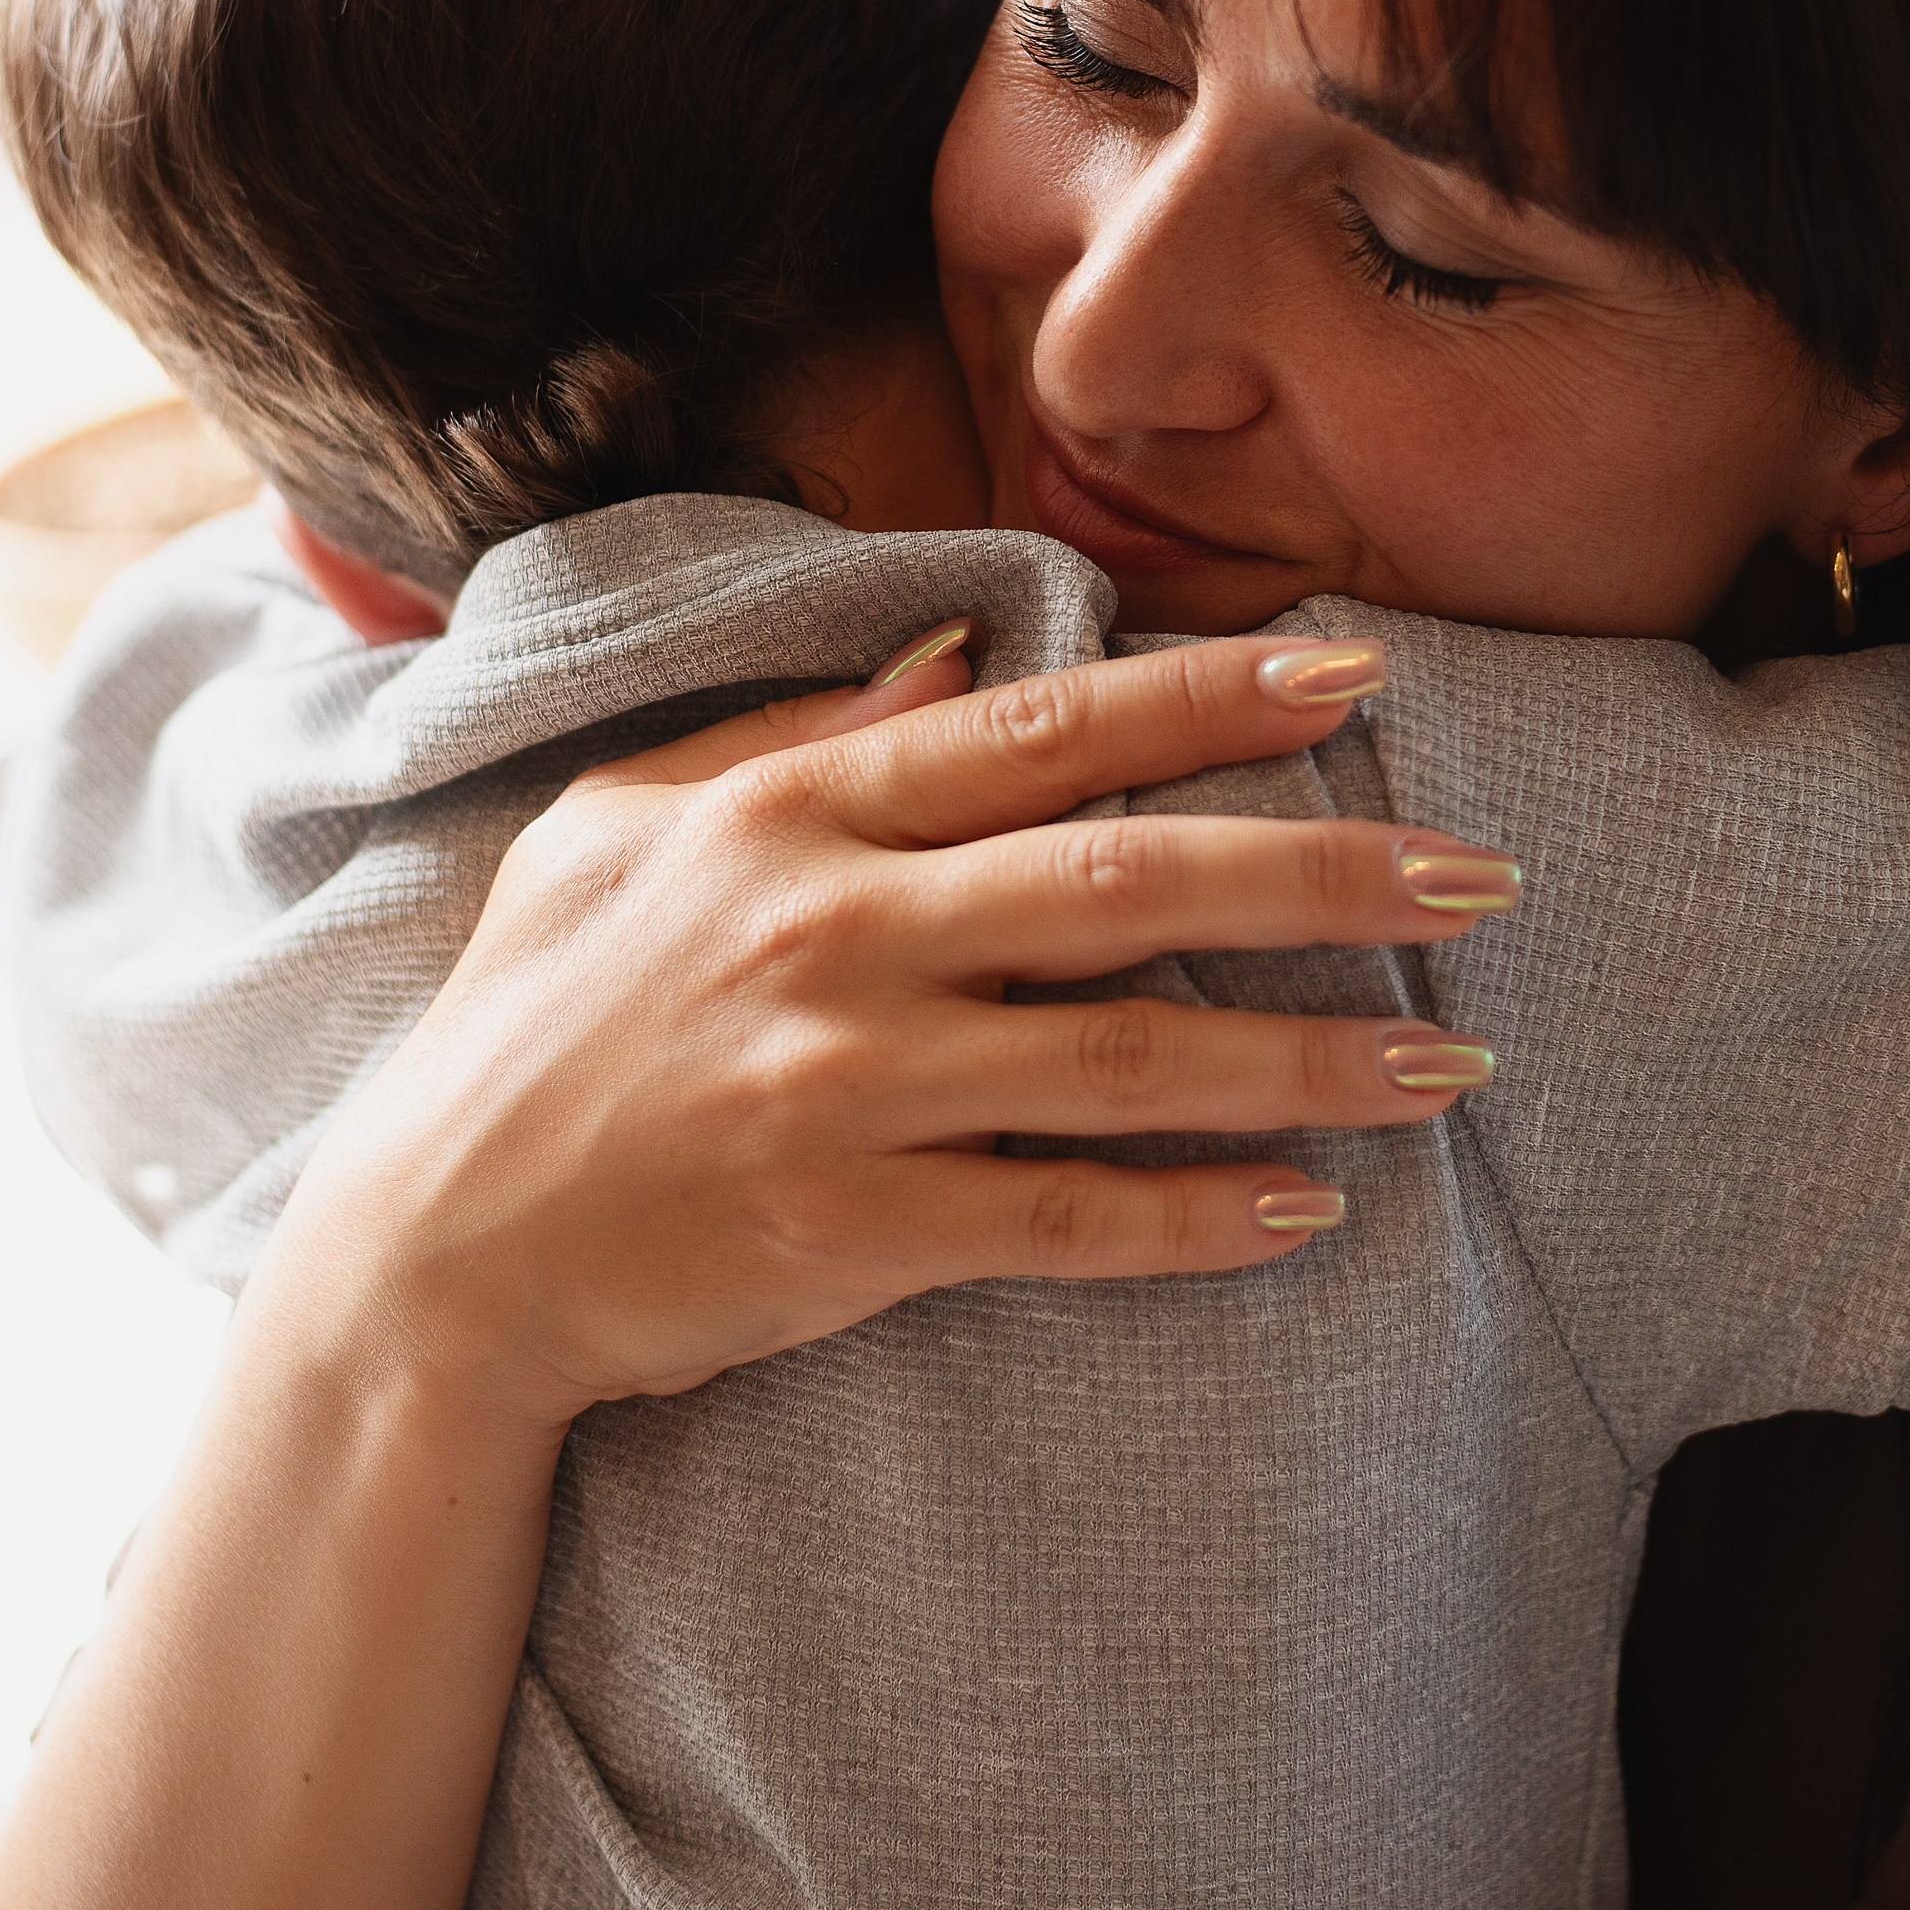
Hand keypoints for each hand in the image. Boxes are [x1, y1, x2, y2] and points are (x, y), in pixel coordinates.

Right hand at [274, 627, 1516, 1437]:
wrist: (426, 1256)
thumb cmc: (535, 1020)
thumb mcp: (623, 828)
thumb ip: (805, 736)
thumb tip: (958, 653)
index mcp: (791, 813)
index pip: (1040, 733)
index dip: (1209, 701)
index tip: (1360, 680)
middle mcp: (829, 931)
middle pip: (1124, 883)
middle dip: (1321, 873)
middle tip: (1483, 871)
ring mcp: (842, 1085)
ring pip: (1125, 1059)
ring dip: (1308, 1058)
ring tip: (1456, 1060)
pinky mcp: (845, 1231)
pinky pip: (1059, 1221)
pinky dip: (1191, 1218)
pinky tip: (1310, 1209)